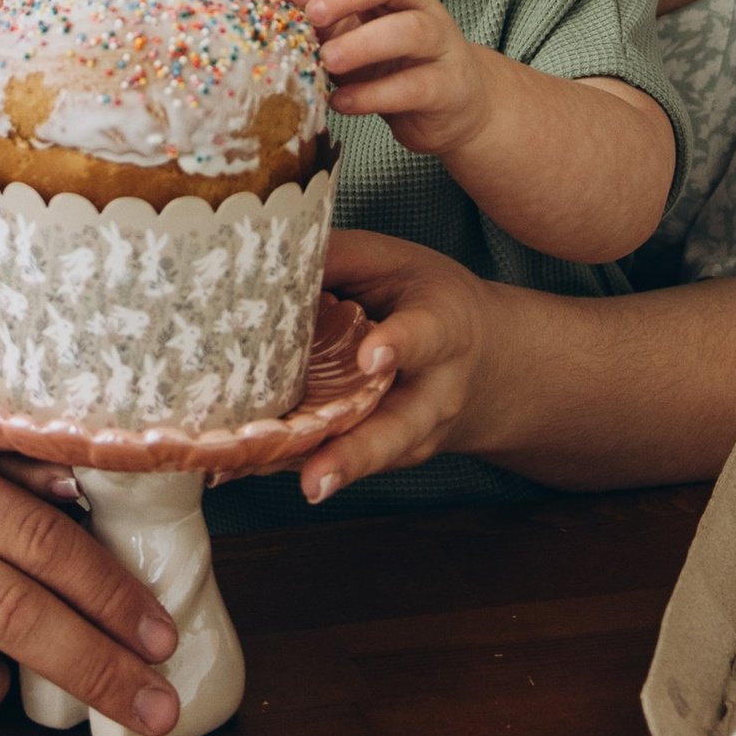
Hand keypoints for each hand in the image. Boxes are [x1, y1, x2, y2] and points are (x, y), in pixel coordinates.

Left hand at [294, 230, 492, 501]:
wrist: (485, 367)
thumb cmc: (429, 301)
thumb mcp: (398, 264)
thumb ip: (342, 259)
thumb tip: (267, 255)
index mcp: (443, 330)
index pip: (424, 337)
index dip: (398, 346)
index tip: (370, 357)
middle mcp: (432, 395)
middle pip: (397, 430)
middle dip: (355, 455)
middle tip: (314, 479)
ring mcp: (411, 436)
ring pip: (367, 459)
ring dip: (320, 472)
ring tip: (274, 480)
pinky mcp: (385, 456)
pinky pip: (341, 461)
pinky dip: (297, 464)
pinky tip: (249, 469)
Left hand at [297, 0, 490, 156]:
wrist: (457, 108)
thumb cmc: (396, 68)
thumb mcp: (358, 39)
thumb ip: (329, 26)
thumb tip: (283, 20)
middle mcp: (422, 7)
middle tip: (313, 18)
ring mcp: (440, 46)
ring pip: (411, 29)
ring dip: (362, 43)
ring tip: (328, 62)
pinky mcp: (447, 88)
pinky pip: (414, 86)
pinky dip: (373, 95)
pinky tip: (343, 103)